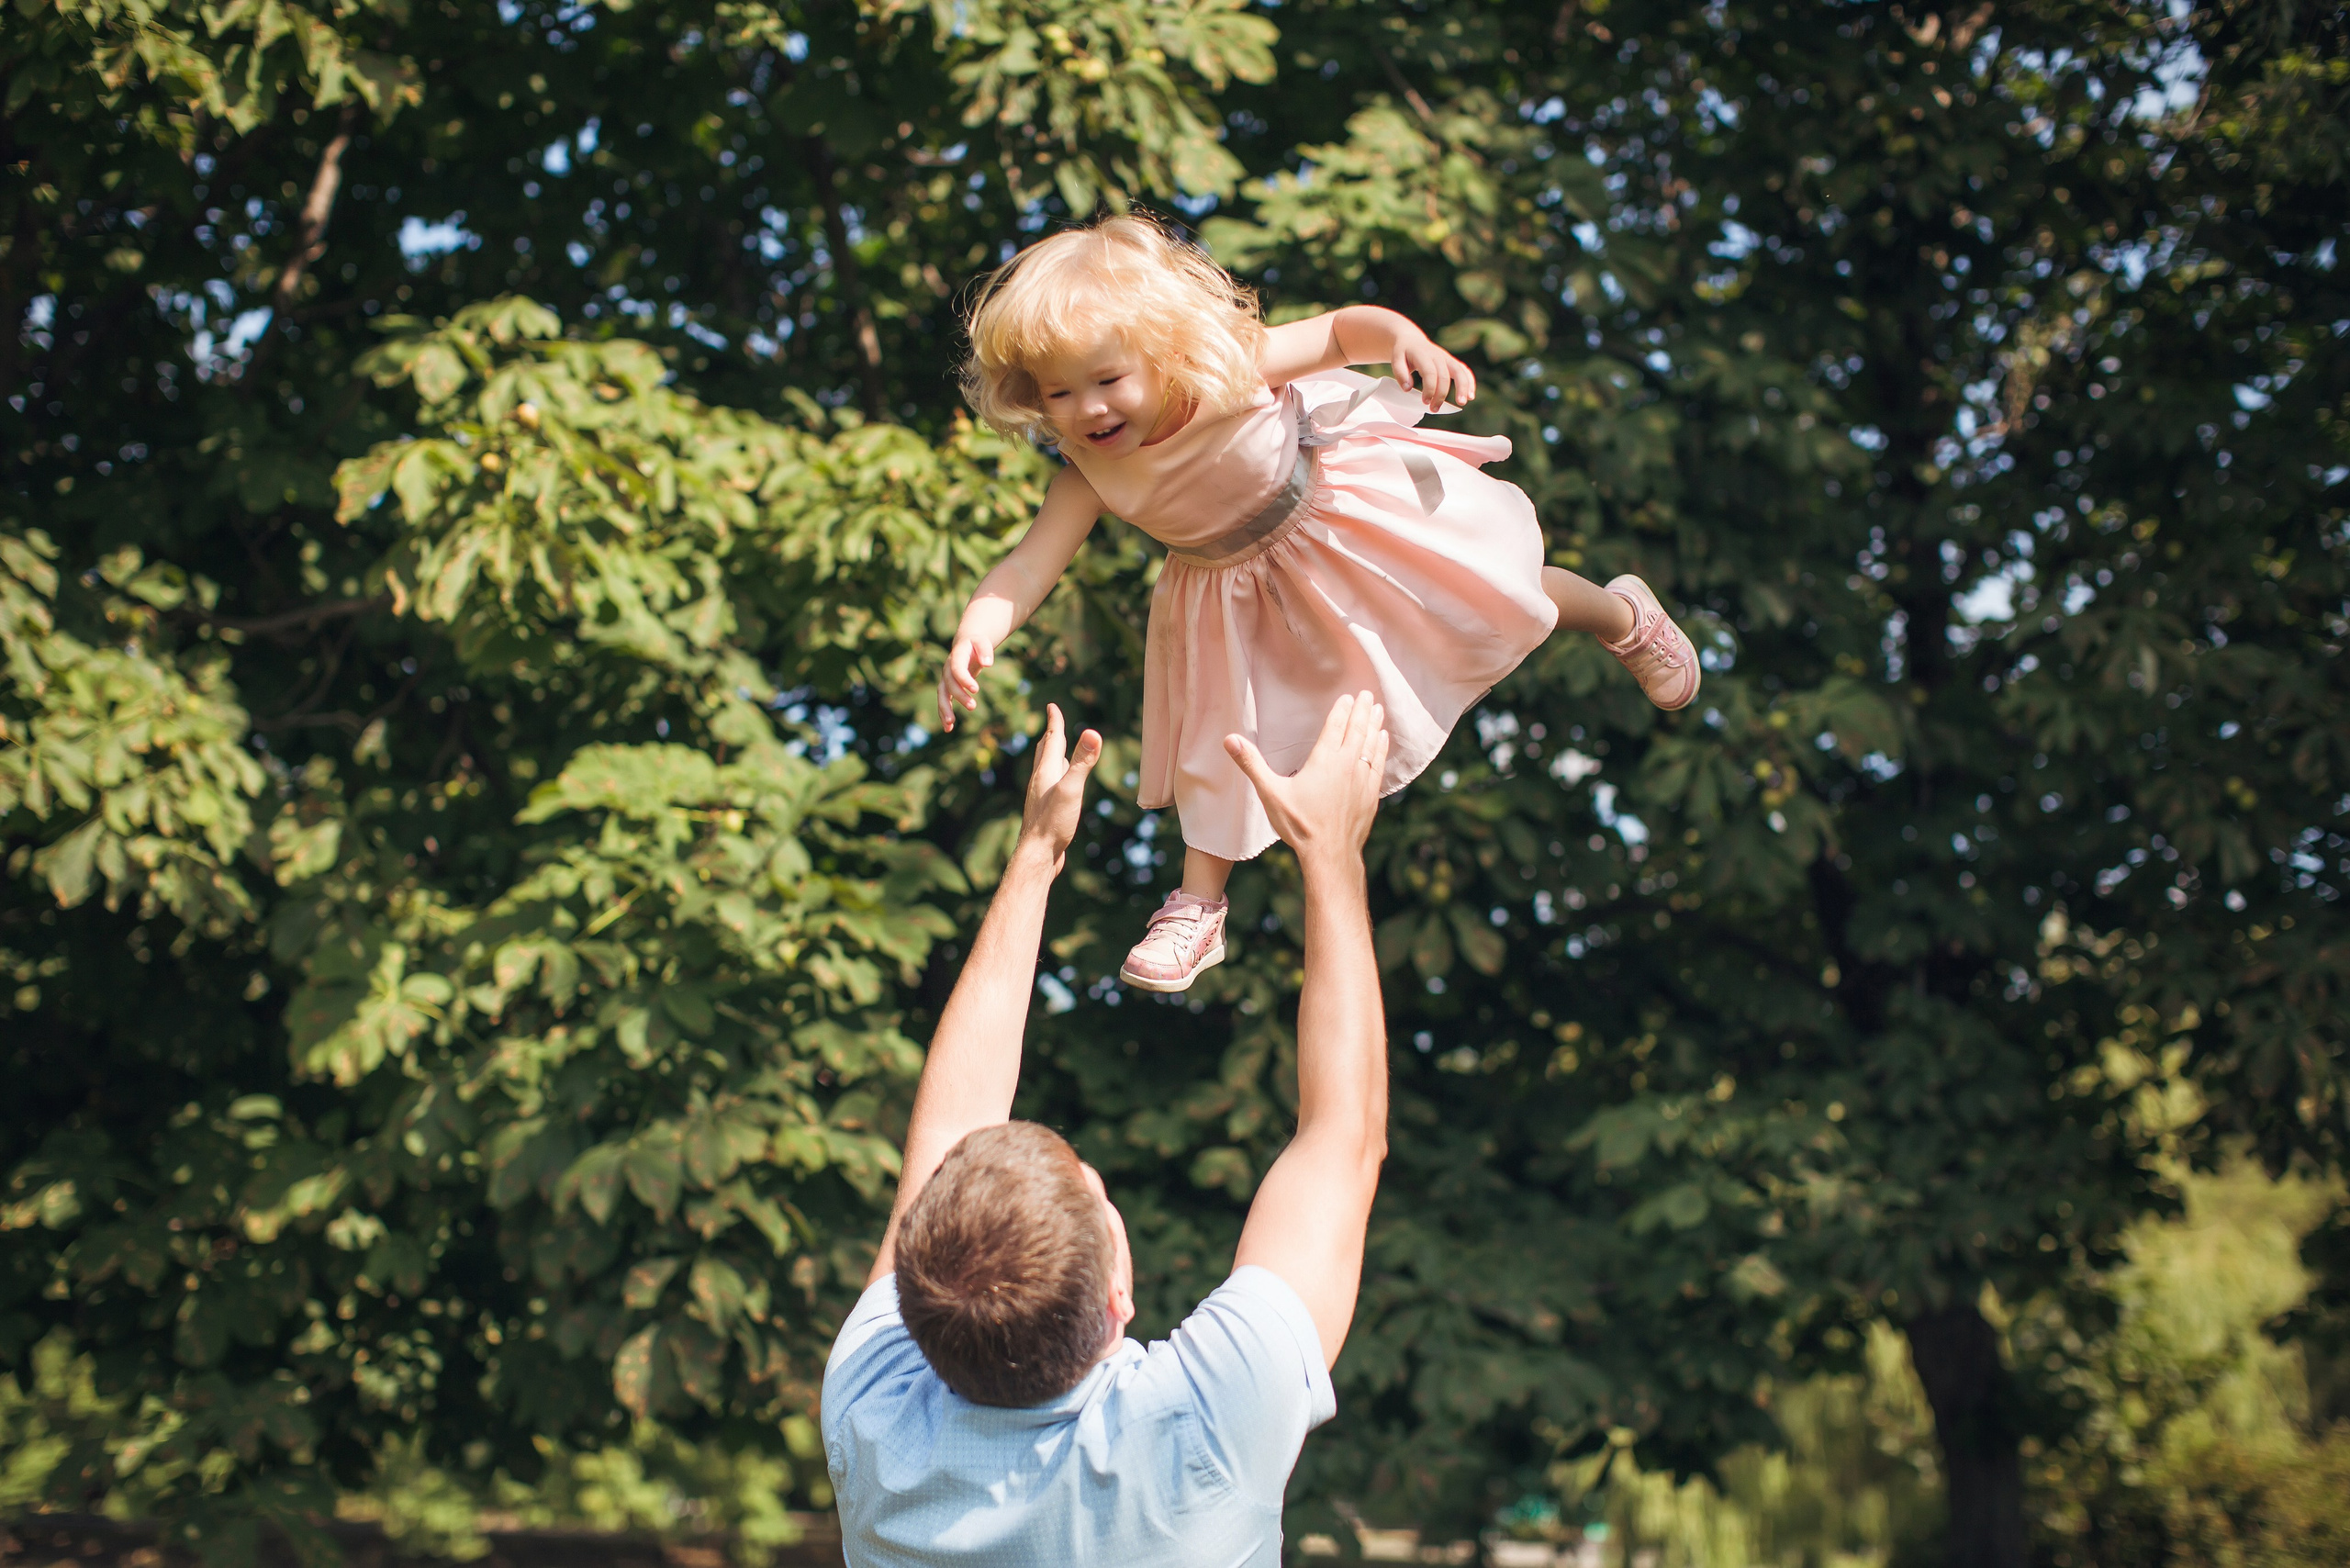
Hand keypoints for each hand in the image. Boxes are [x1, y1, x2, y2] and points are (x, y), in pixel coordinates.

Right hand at [937, 631, 994, 733]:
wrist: (965, 644)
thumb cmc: (976, 645)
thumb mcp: (982, 642)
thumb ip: (985, 650)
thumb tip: (988, 664)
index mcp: (956, 656)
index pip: (957, 668)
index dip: (964, 679)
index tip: (976, 689)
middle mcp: (947, 669)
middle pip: (949, 684)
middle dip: (959, 696)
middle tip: (973, 706)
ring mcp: (945, 679)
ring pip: (942, 695)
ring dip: (945, 709)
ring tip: (950, 724)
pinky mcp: (947, 687)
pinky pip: (944, 701)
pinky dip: (944, 714)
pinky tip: (948, 728)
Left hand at [1017, 704, 1102, 866]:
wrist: (1037, 855)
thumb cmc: (1052, 823)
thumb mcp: (1071, 789)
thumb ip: (1083, 762)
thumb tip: (1093, 732)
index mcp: (1046, 771)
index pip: (1052, 739)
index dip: (1054, 721)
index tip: (1052, 705)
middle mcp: (1041, 781)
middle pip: (1045, 752)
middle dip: (1051, 736)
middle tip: (1053, 724)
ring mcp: (1042, 797)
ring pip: (1047, 769)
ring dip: (1054, 756)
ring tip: (1059, 752)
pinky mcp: (1046, 811)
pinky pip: (1051, 787)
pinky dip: (1058, 777)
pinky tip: (1062, 788)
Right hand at [1224, 692, 1387, 872]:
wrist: (1330, 855)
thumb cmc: (1299, 825)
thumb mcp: (1270, 794)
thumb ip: (1251, 764)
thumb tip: (1230, 740)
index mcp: (1324, 761)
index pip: (1335, 727)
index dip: (1342, 710)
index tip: (1348, 696)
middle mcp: (1346, 765)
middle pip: (1357, 730)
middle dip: (1362, 710)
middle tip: (1367, 694)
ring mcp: (1362, 780)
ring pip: (1371, 744)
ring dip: (1374, 725)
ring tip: (1378, 709)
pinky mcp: (1371, 795)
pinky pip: (1379, 763)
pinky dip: (1381, 748)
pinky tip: (1383, 740)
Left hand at [1389, 334, 1476, 411]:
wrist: (1411, 340)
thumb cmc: (1403, 353)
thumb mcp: (1396, 359)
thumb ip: (1400, 373)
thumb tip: (1407, 388)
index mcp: (1423, 355)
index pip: (1430, 373)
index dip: (1429, 389)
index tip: (1425, 402)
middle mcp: (1438, 355)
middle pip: (1445, 376)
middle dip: (1441, 394)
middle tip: (1434, 409)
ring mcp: (1447, 358)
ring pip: (1460, 371)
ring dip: (1463, 388)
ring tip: (1462, 403)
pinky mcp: (1452, 361)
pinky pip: (1464, 370)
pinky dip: (1470, 382)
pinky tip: (1471, 396)